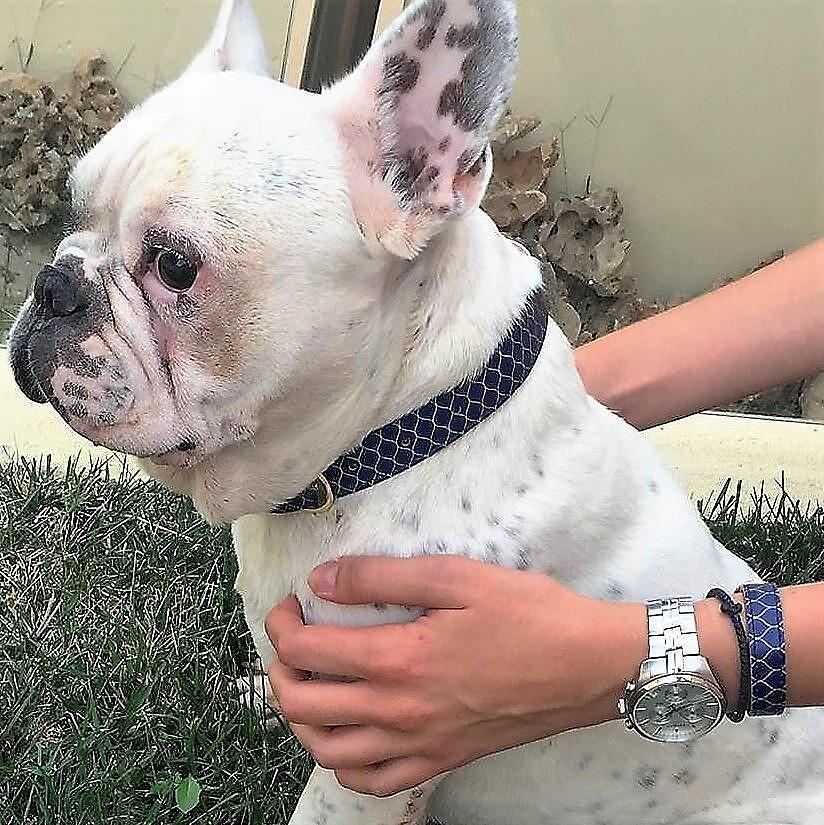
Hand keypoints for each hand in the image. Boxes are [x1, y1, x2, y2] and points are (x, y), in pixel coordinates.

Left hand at [265, 556, 645, 796]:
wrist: (588, 666)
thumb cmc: (527, 614)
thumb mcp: (455, 576)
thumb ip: (380, 576)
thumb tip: (322, 579)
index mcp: (398, 660)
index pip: (307, 651)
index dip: (282, 624)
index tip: (291, 603)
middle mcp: (398, 712)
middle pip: (305, 704)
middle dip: (280, 669)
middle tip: (290, 639)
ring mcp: (419, 744)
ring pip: (328, 751)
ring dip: (300, 718)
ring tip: (306, 685)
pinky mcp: (441, 760)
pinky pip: (373, 781)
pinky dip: (343, 762)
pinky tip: (347, 735)